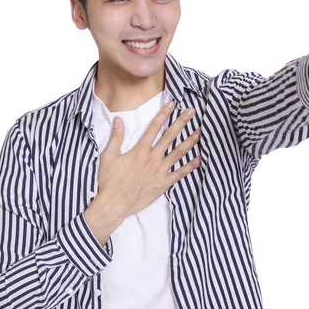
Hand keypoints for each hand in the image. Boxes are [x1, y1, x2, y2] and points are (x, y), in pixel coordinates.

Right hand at [85, 101, 200, 244]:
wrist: (115, 204)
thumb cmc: (110, 181)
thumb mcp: (108, 157)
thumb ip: (116, 137)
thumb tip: (118, 119)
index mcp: (140, 150)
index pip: (154, 128)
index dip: (163, 114)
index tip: (172, 104)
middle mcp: (152, 158)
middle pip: (170, 136)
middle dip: (181, 122)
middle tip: (191, 112)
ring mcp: (160, 171)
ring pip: (178, 153)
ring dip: (190, 141)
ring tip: (199, 132)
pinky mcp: (163, 184)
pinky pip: (180, 174)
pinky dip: (190, 167)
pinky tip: (198, 160)